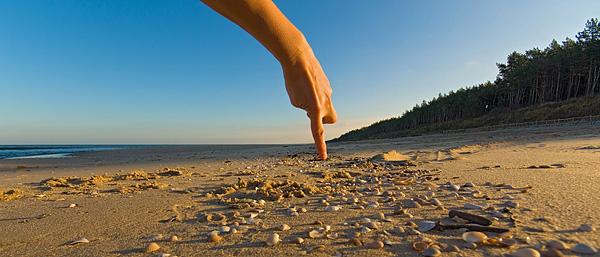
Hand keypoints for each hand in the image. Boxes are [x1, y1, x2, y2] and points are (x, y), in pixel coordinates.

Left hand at [282, 44, 336, 159]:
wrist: (298, 57)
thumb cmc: (293, 80)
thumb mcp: (295, 100)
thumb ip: (306, 108)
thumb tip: (314, 108)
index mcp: (316, 109)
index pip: (318, 132)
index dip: (320, 146)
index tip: (323, 158)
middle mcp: (326, 102)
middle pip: (330, 119)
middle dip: (323, 119)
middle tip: (311, 112)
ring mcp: (329, 92)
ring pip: (325, 105)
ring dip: (316, 103)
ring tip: (303, 90)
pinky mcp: (327, 84)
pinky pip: (322, 94)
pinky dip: (315, 92)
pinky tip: (306, 82)